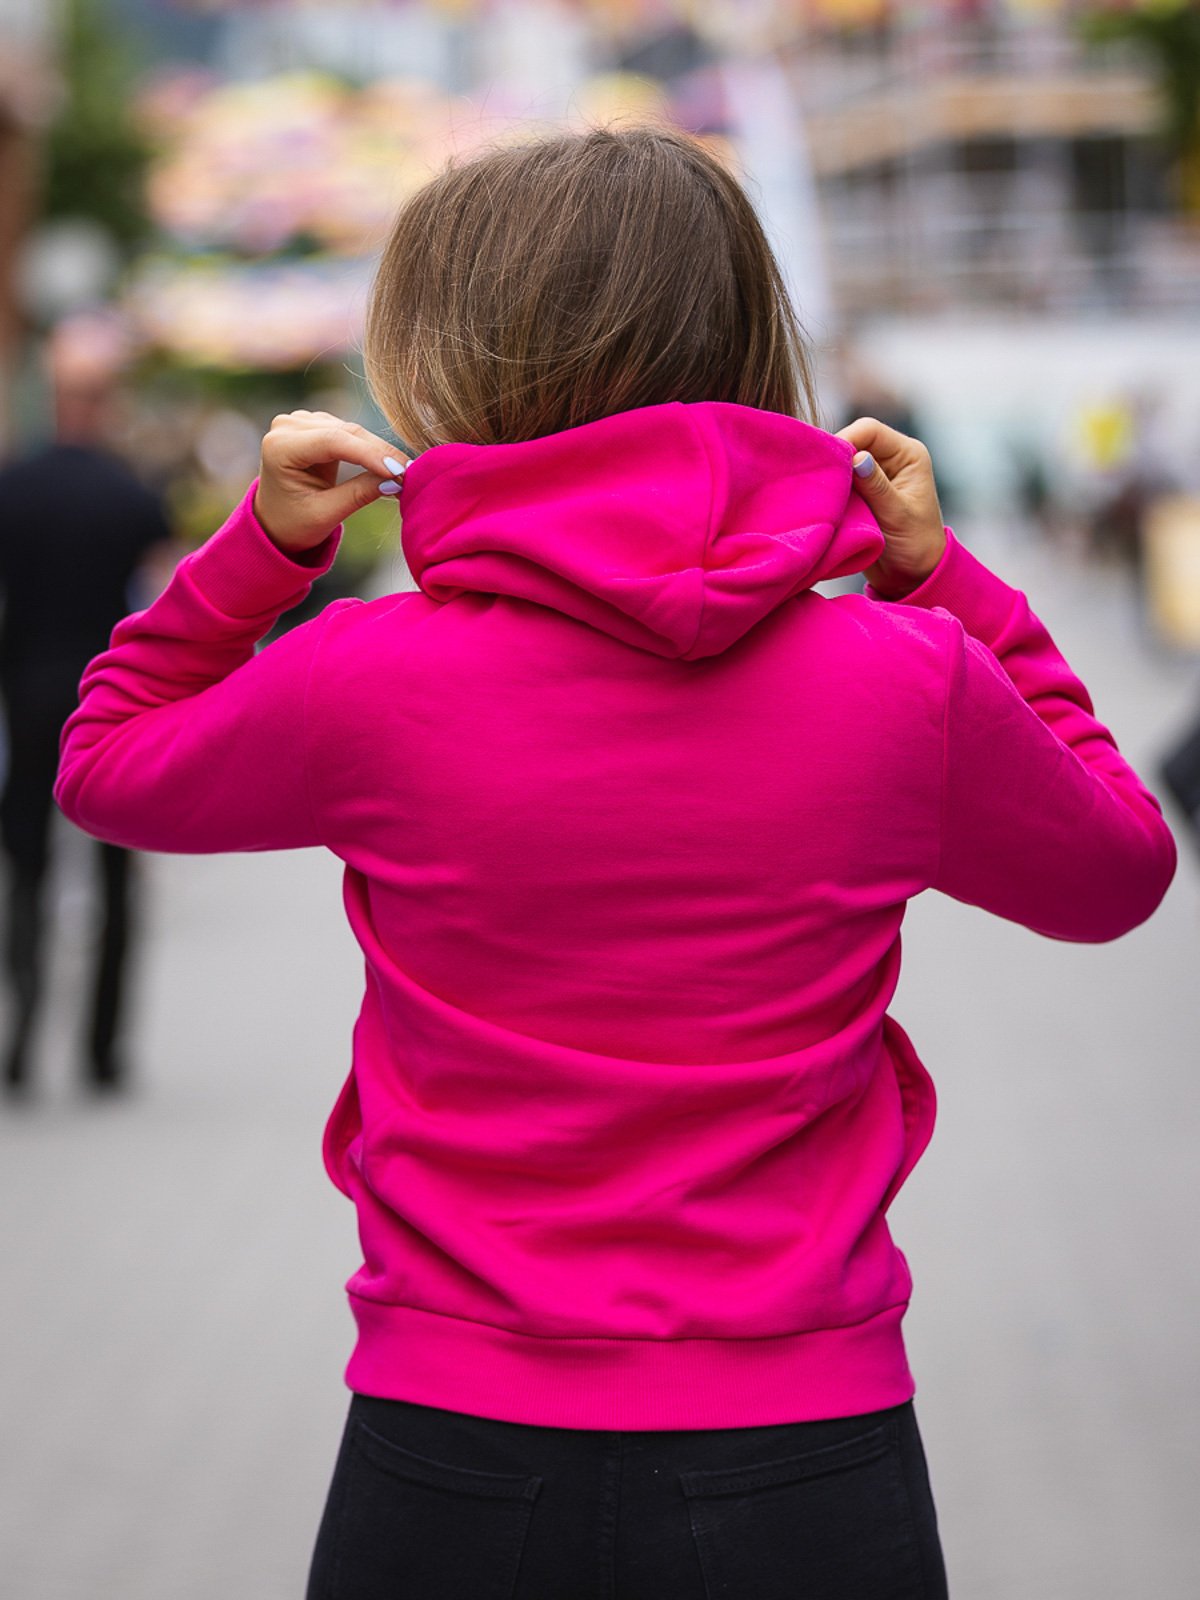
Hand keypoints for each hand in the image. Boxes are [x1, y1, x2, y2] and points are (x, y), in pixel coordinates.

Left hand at [252, 410, 409, 554]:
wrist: (276, 521)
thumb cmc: (294, 524)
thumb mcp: (325, 514)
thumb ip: (359, 494)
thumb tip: (397, 480)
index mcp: (279, 447)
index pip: (332, 441)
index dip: (369, 454)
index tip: (401, 470)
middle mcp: (287, 426)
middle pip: (345, 432)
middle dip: (380, 453)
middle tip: (413, 474)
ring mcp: (302, 421)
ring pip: (353, 431)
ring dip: (380, 451)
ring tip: (404, 473)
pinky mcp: (316, 425)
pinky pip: (351, 433)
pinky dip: (371, 449)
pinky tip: (389, 464)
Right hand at [836, 417, 947, 598]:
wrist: (911, 576)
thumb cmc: (915, 546)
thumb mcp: (898, 516)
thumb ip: (877, 487)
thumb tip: (857, 458)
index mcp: (908, 455)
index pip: (870, 430)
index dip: (847, 440)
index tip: (829, 463)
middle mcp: (891, 459)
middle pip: (852, 440)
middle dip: (835, 457)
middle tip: (818, 479)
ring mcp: (874, 475)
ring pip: (842, 461)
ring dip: (830, 475)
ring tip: (818, 491)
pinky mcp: (860, 492)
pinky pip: (838, 480)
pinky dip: (829, 489)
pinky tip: (820, 500)